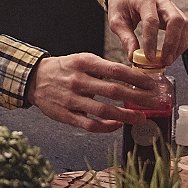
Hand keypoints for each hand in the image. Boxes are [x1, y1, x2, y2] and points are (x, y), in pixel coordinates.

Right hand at [27, 52, 164, 132]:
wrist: (34, 79)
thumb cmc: (64, 69)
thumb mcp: (82, 59)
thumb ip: (104, 68)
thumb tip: (131, 78)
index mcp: (84, 62)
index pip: (116, 70)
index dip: (137, 78)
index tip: (151, 84)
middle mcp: (78, 80)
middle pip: (113, 90)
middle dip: (138, 97)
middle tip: (153, 101)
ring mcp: (71, 99)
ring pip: (104, 111)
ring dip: (126, 115)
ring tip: (141, 117)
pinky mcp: (66, 116)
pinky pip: (90, 125)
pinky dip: (106, 127)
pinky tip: (118, 125)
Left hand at [106, 0, 187, 64]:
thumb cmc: (122, 2)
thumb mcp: (116, 19)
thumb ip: (125, 37)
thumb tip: (133, 56)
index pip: (152, 20)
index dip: (151, 40)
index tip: (149, 57)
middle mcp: (162, 0)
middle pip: (175, 20)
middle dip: (172, 43)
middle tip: (164, 60)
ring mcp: (171, 5)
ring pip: (184, 24)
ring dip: (179, 44)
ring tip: (169, 59)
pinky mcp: (176, 12)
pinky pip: (185, 27)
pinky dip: (182, 41)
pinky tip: (173, 52)